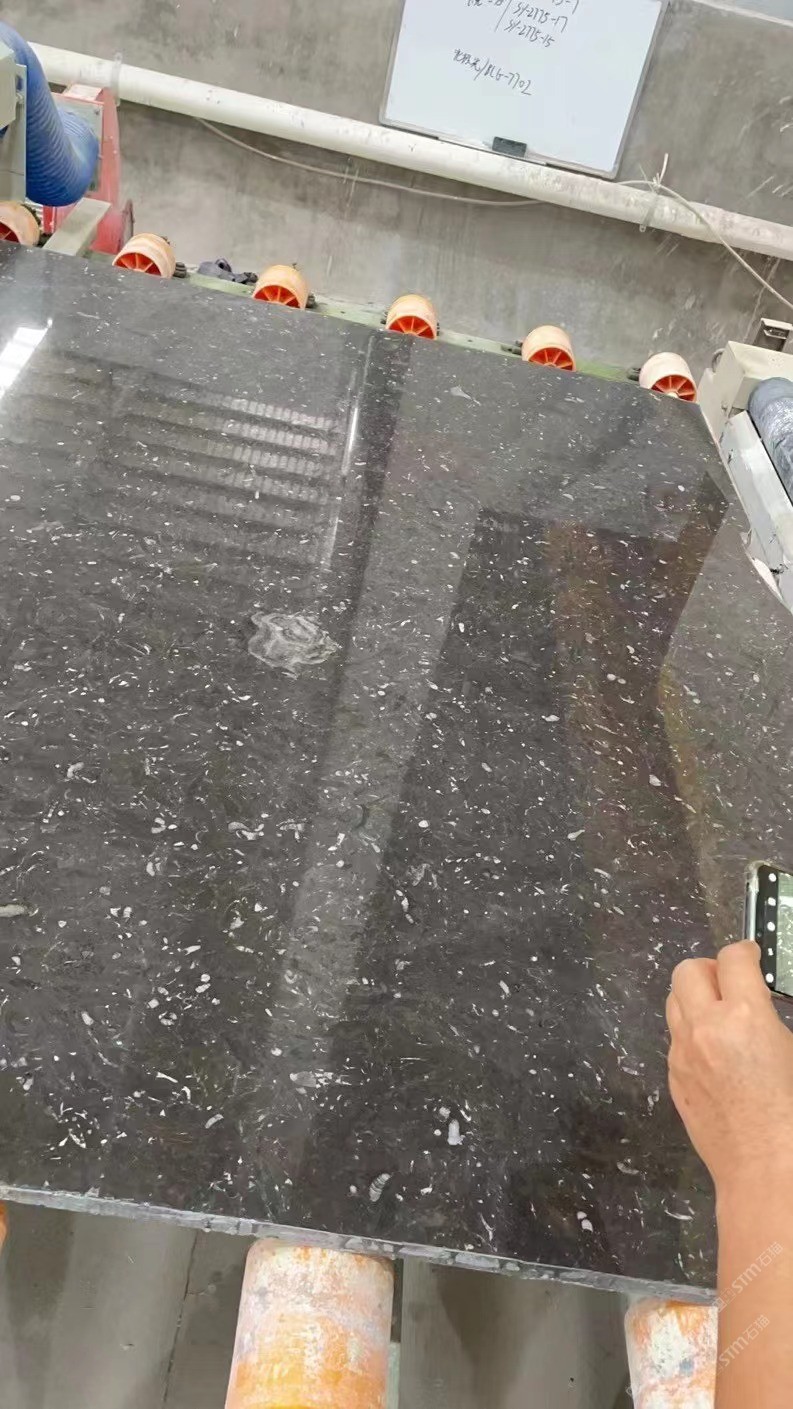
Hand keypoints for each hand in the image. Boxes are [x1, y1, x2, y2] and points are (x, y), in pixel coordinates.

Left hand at [667, 941, 792, 1198]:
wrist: (769, 1173)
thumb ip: (776, 1022)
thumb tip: (768, 1010)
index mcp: (745, 1016)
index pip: (732, 957)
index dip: (745, 951)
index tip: (753, 957)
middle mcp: (705, 1029)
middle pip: (689, 970)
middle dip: (712, 970)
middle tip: (734, 984)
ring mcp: (684, 1055)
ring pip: (674, 1002)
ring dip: (696, 999)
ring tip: (722, 1015)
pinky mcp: (675, 1081)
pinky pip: (675, 1040)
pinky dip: (691, 1034)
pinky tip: (717, 1056)